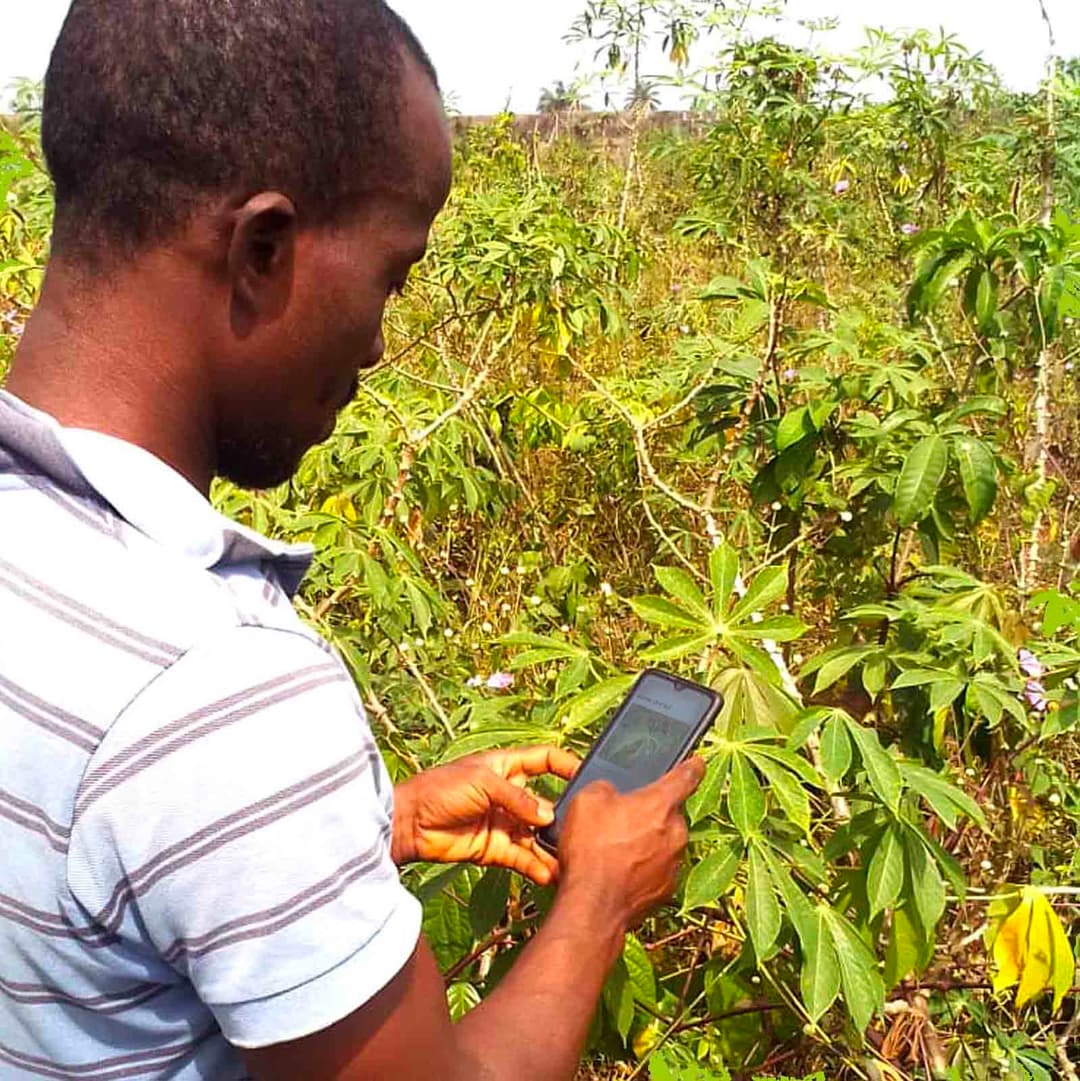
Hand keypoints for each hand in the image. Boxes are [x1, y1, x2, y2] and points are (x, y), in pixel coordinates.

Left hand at [392, 746, 579, 884]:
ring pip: (537, 835)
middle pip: (546, 803)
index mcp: (507, 767)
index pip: (545, 760)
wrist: (410, 824)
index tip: (588, 776)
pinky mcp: (496, 849)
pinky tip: (550, 874)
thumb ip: (517, 797)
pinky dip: (536, 866)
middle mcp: (510, 795)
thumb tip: (547, 815)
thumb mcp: (482, 781)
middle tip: (581, 830)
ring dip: (553, 848)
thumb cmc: (440, 789)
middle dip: (563, 816)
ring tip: (571, 860)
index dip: (566, 764)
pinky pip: (523, 857)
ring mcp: (504, 822)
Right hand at [557, 757, 704, 932]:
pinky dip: (643, 866)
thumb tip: (612, 794)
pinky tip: (619, 870)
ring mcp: (674, 863)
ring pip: (664, 841)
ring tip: (615, 849)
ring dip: (647, 841)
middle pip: (669, 813)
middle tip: (623, 818)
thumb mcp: (587, 800)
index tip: (697, 761)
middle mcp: (676, 832)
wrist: (593, 905)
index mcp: (661, 803)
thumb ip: (607, 788)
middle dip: (651, 813)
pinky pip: (658, 868)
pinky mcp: (667, 888)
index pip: (688, 775)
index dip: (692, 765)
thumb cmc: (592, 850)